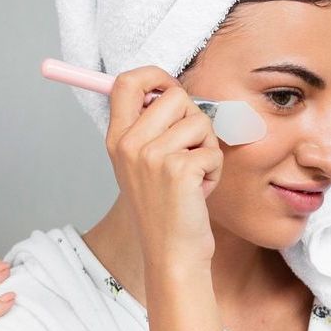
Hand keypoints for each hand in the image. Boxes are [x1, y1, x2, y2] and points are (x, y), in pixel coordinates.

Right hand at [105, 66, 222, 274]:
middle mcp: (129, 144)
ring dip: (207, 148)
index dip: (155, 76)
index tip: (170, 89)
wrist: (171, 255)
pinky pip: (213, 150)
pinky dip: (214, 171)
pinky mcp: (179, 169)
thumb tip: (172, 90)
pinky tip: (199, 192)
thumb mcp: (143, 165)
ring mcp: (152, 156)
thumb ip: (150, 127)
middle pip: (174, 96)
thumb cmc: (165, 209)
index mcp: (117, 139)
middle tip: (189, 152)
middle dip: (194, 119)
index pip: (127, 82)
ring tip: (193, 177)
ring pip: (200, 122)